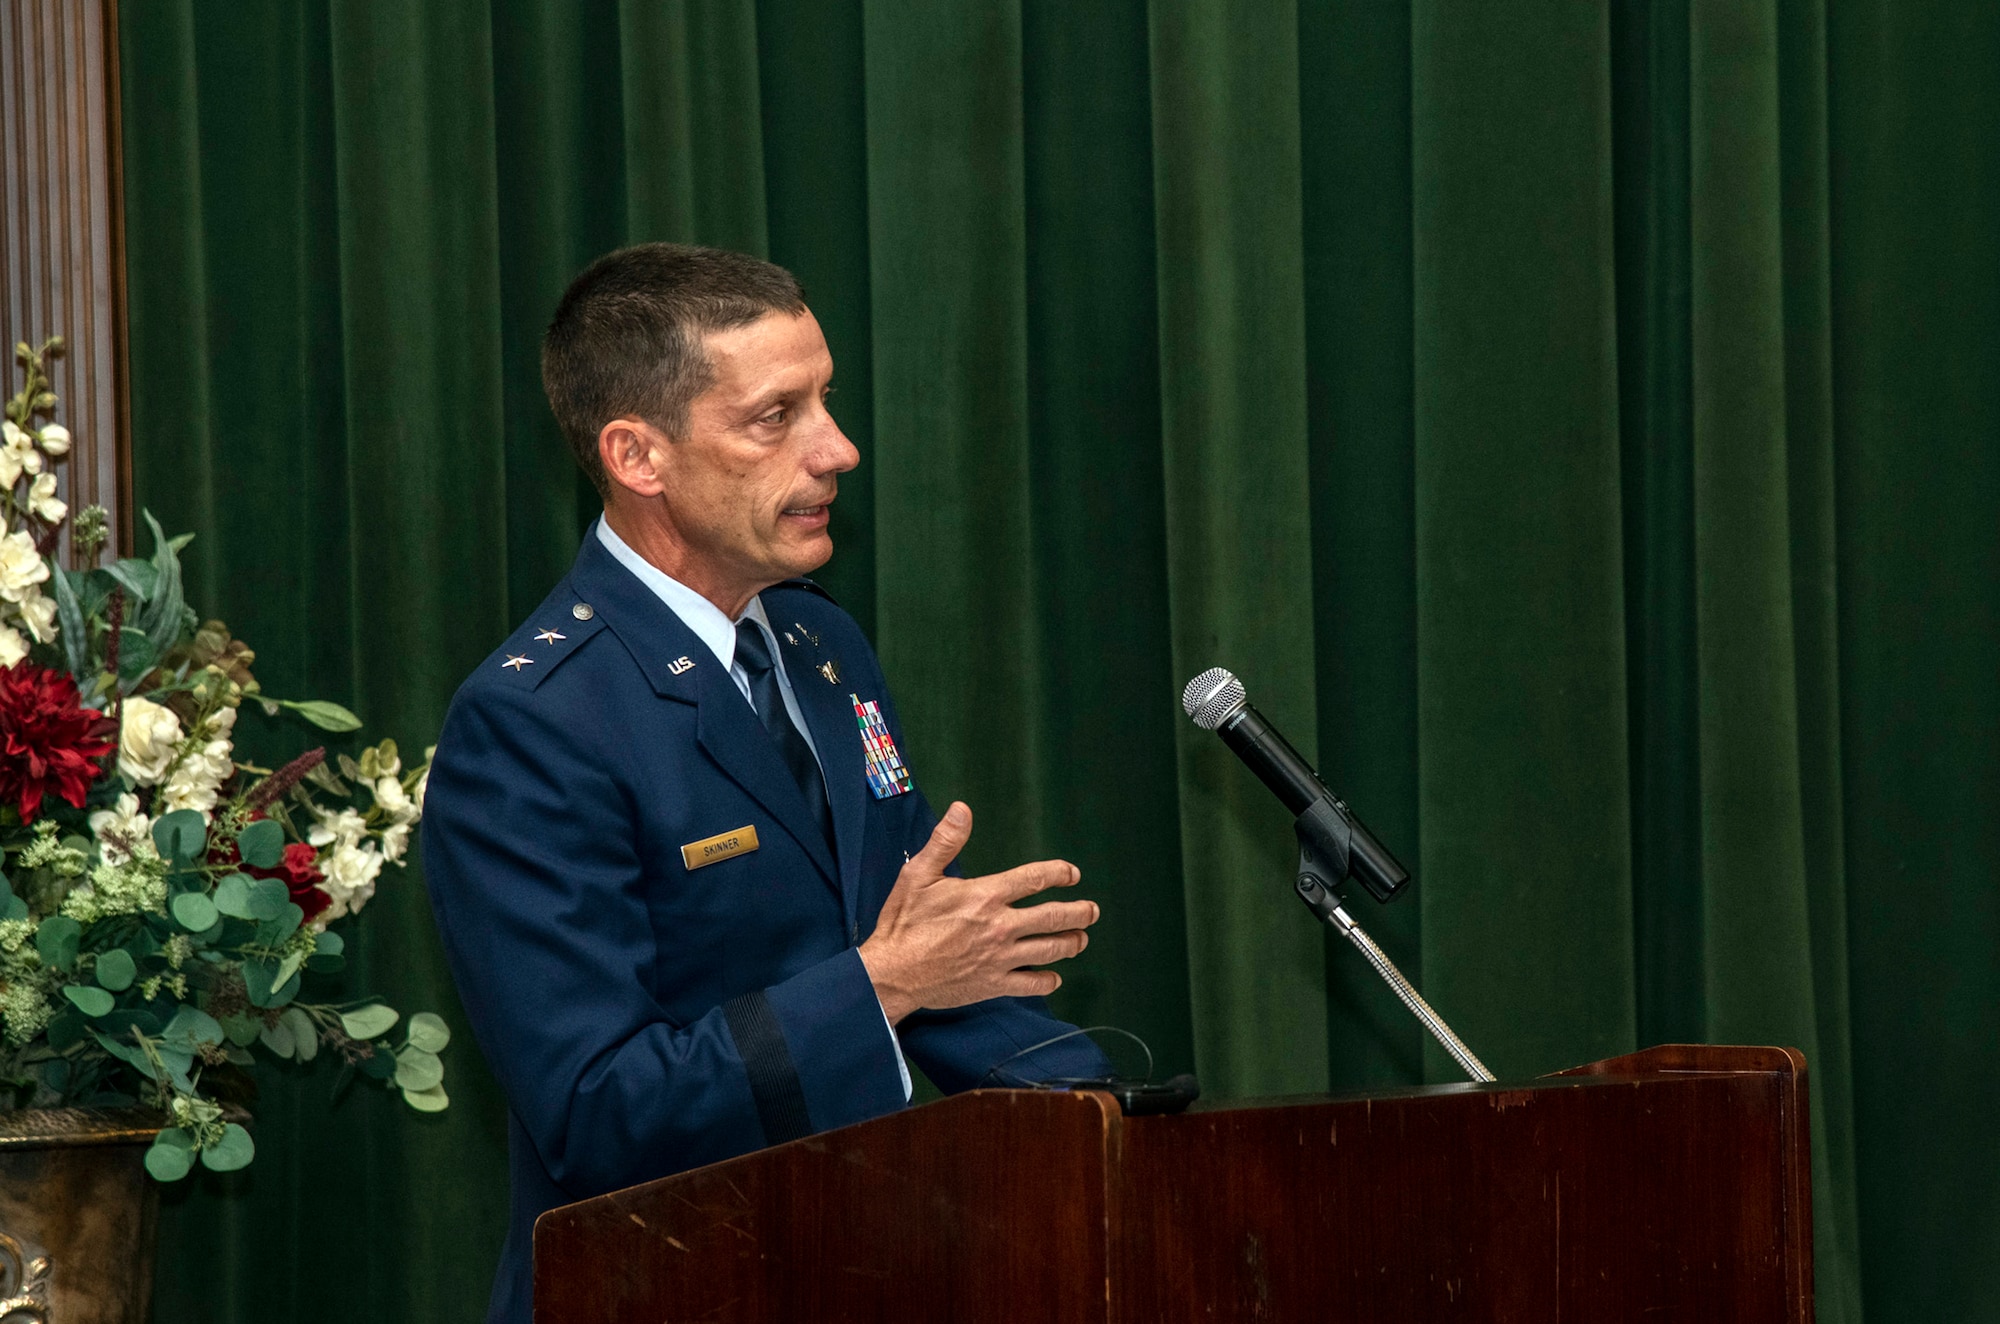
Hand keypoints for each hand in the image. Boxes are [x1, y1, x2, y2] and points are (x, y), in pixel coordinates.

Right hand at [858, 801, 1098, 1023]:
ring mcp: (1000, 958)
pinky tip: (1054, 976)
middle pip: (1053, 917)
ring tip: (1082, 939)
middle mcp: (1000, 926)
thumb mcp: (918, 874)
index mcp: (986, 896)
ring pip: (1050, 950)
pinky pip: (1031, 984)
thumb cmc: (903, 922)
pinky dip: (1048, 980)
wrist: (892, 973)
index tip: (1072, 874)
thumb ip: (945, 841)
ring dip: (1071, 943)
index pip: (1035, 879)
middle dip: (1079, 912)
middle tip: (1092, 910)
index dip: (1059, 873)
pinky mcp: (993, 985)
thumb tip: (962, 809)